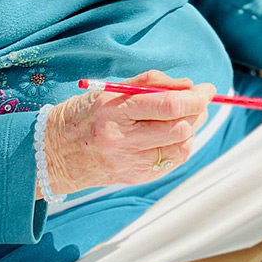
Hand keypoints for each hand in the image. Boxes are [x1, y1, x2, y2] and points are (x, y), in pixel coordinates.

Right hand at [42, 70, 214, 195]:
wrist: (54, 154)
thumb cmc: (85, 115)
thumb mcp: (110, 90)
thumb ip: (150, 83)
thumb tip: (188, 86)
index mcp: (115, 112)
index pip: (169, 105)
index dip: (196, 97)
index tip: (208, 89)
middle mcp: (123, 141)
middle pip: (181, 128)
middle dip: (199, 111)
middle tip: (199, 100)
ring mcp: (130, 163)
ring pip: (182, 147)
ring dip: (192, 128)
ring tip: (185, 116)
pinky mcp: (136, 177)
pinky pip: (173, 161)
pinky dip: (181, 145)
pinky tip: (172, 135)